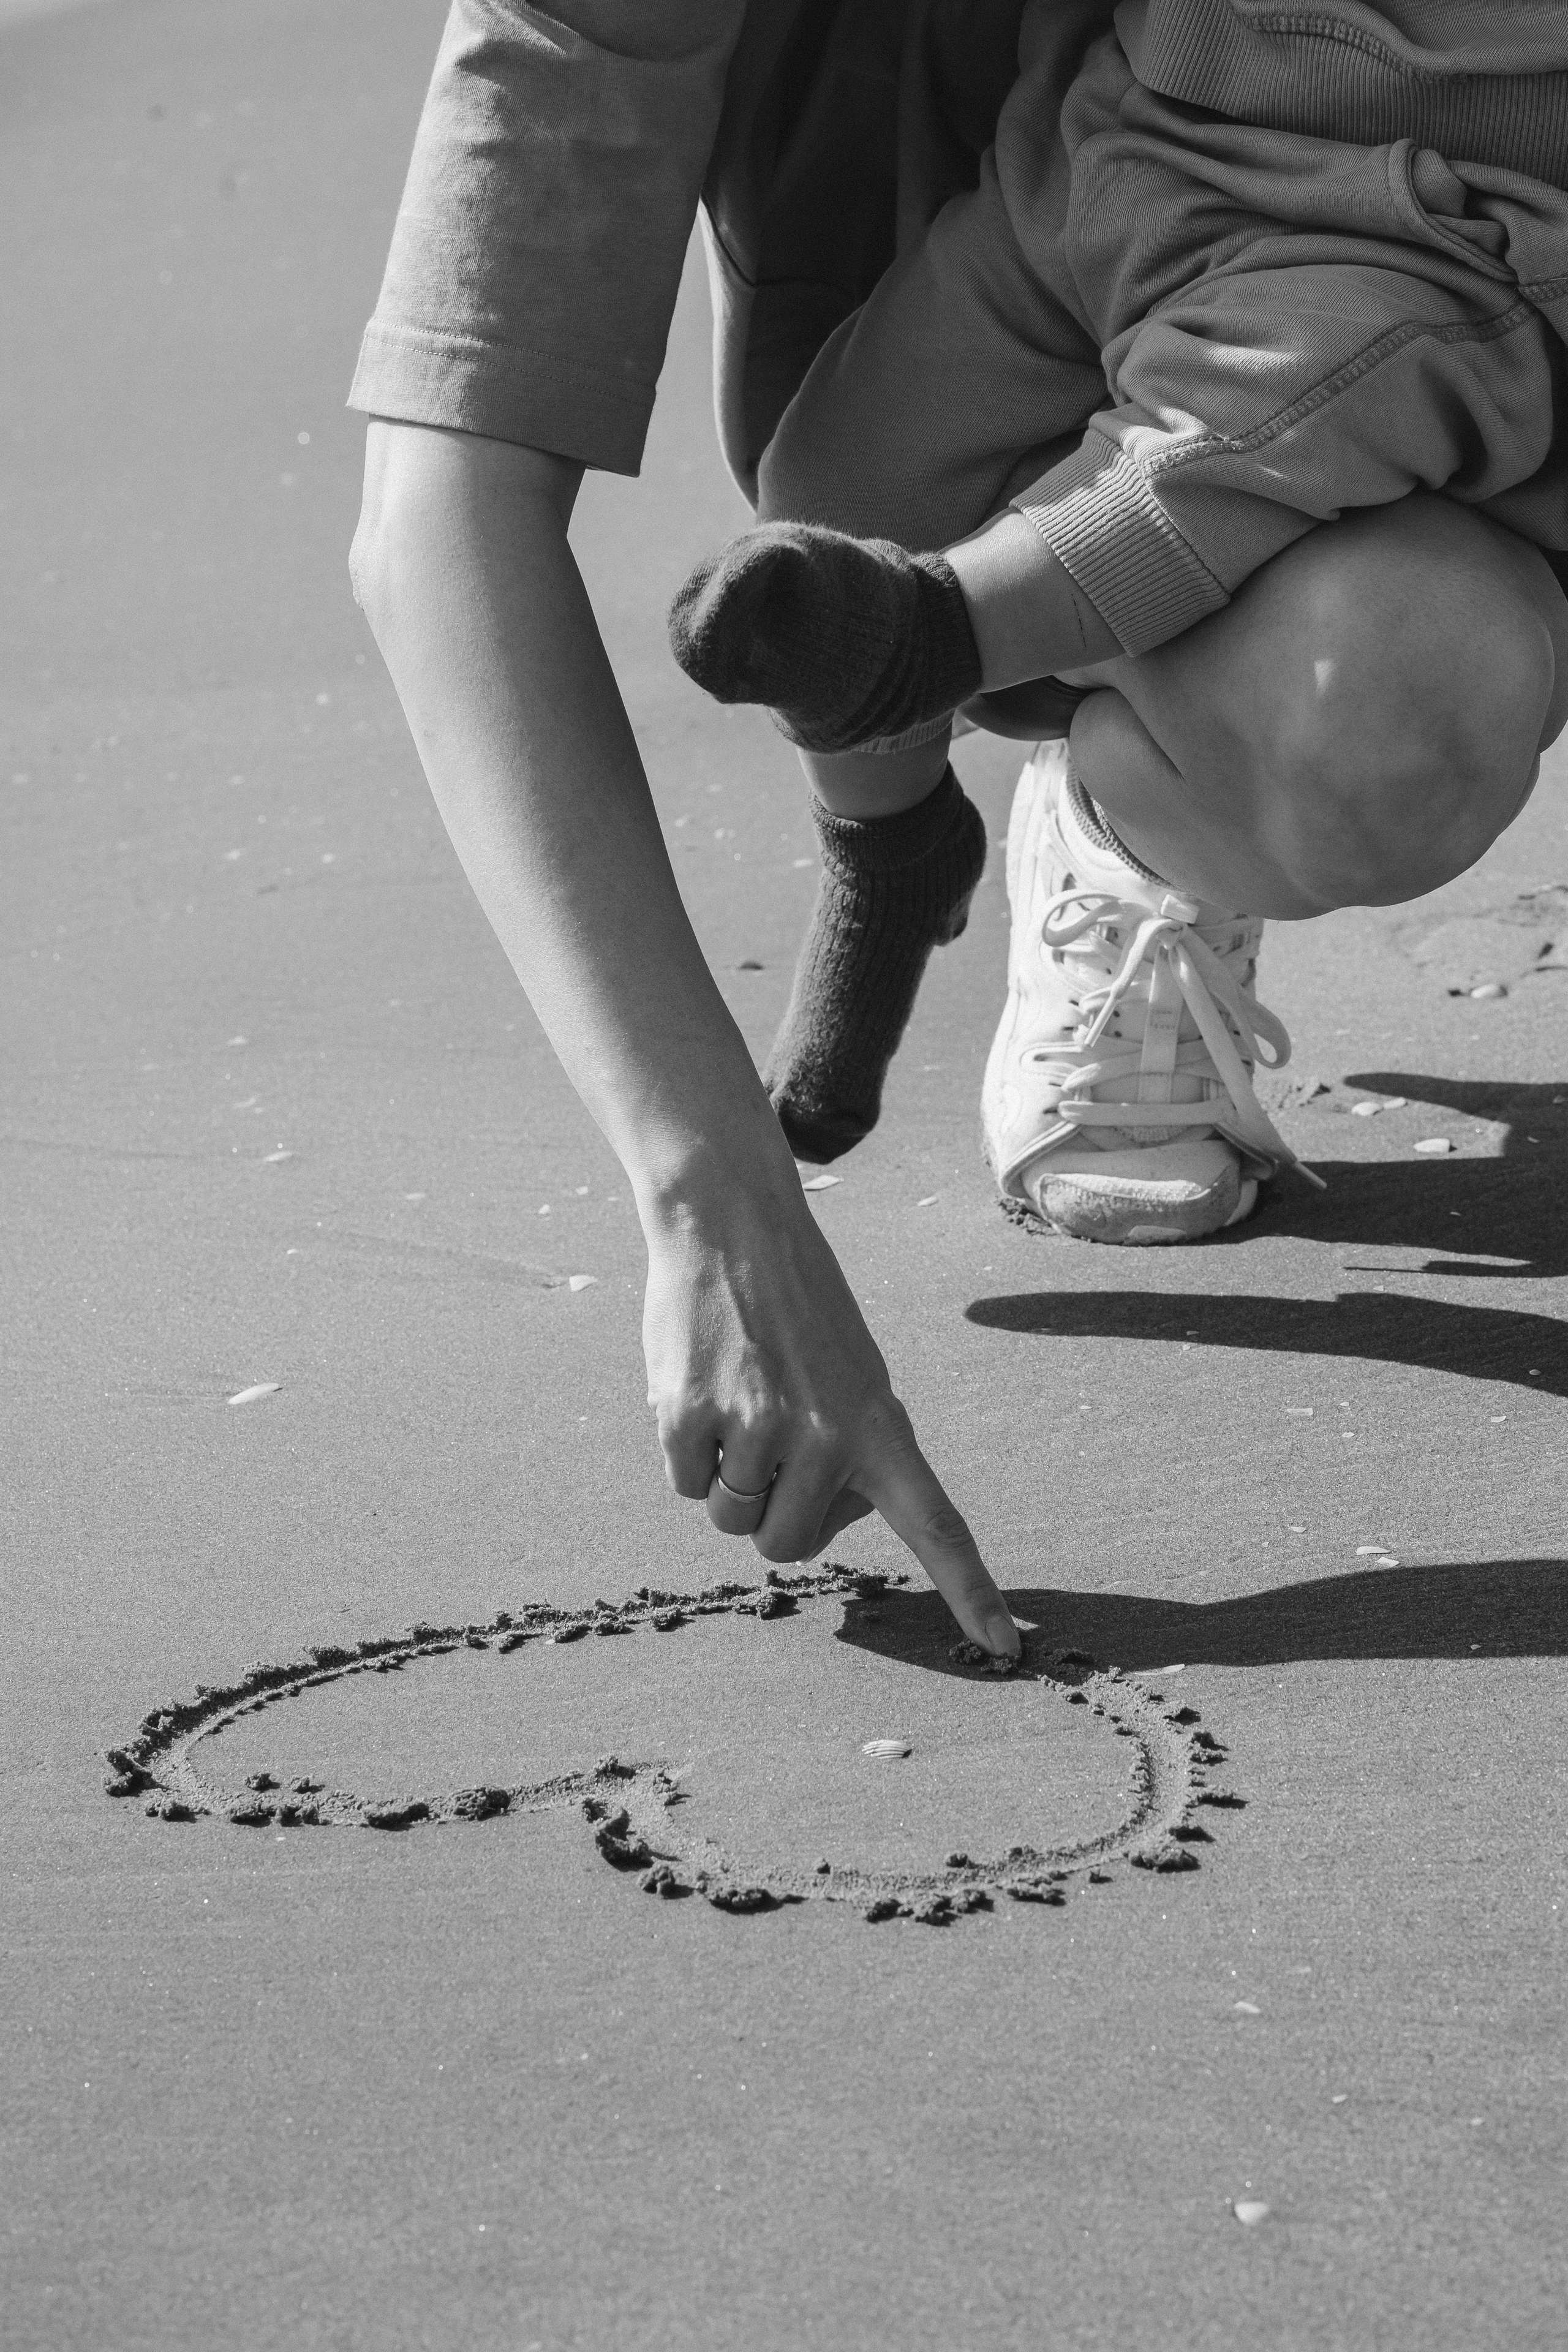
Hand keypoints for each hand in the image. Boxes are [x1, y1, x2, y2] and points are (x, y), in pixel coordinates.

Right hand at [641, 1171, 1019, 1661]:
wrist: (730, 1223)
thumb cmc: (795, 1307)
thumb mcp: (852, 1371)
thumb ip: (855, 1447)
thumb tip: (818, 1519)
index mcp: (882, 1425)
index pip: (941, 1524)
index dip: (972, 1593)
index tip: (1007, 1652)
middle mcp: (827, 1434)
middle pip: (787, 1546)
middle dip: (768, 1512)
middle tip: (766, 1438)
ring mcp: (758, 1428)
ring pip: (730, 1519)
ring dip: (722, 1476)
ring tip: (735, 1397)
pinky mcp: (692, 1417)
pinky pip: (684, 1483)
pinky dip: (684, 1449)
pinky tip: (699, 1384)